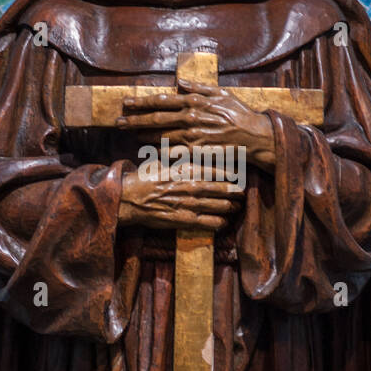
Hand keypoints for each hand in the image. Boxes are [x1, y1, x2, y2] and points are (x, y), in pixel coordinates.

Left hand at [115, 78, 275, 168]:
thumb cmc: (239, 113)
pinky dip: (159, 150)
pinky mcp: (196, 151)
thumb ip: (199, 87)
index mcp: (193, 101)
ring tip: (131, 134)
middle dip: (134, 120)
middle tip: (119, 122)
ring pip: (160, 136)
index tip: (126, 103)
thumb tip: (180, 82)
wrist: (254, 135)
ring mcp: (192, 136)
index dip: (140, 102)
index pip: (160, 101)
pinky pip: (173, 151)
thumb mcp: (221, 93)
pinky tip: (149, 149)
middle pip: (155, 119)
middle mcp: (189, 118)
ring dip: (143, 135)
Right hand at [119, 169, 243, 231]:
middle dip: (235, 190)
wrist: (128, 198)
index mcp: (185, 169)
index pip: (215, 169)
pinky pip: (207, 223)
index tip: (239, 174)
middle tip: (243, 191)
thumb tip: (191, 148)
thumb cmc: (145, 178)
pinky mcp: (183, 220)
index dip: (230, 173)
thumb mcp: (162, 161)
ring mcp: (187, 203)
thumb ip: (179, 157)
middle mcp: (189, 186)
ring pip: (218, 206)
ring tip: (237, 206)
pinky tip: (223, 222)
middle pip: (221, 188)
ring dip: (230, 207)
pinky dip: (218, 222)